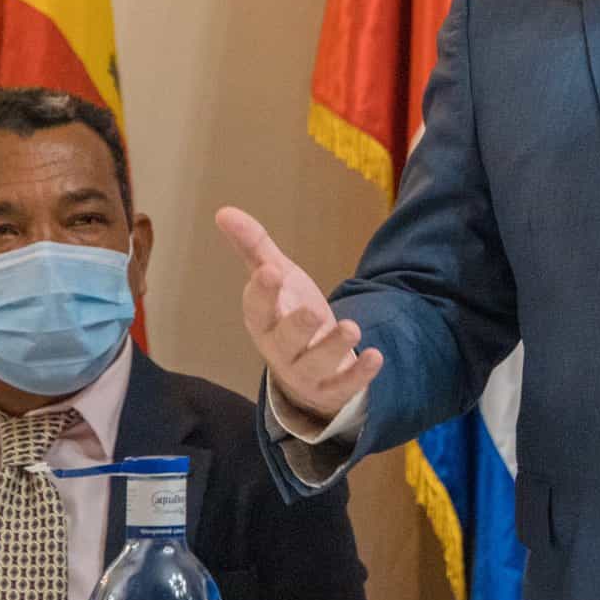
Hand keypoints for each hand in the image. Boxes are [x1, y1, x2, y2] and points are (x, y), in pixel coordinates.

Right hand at [215, 206, 381, 424]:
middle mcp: (281, 350)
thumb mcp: (275, 277)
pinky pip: (344, 387)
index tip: (270, 271)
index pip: (257, 310)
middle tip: (313, 311)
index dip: (262, 293)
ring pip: (316, 365)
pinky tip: (376, 356)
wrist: (309, 368)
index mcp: (264, 322)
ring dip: (334, 348)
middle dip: (298, 327)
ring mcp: (306, 373)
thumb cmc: (288, 314)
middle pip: (285, 342)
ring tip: (352, 327)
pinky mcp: (332, 389)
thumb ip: (253, 247)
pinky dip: (359, 374)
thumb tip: (224, 211)